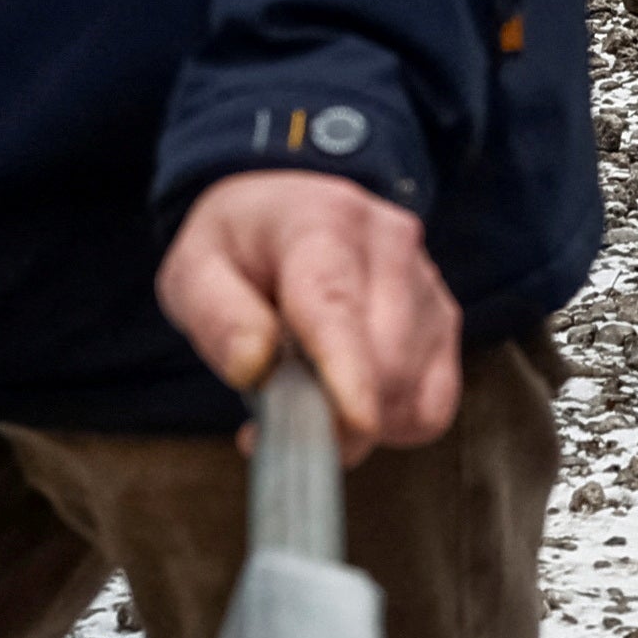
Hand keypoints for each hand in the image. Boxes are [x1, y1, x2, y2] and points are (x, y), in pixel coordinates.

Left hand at [156, 171, 462, 460]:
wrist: (285, 214)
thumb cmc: (238, 249)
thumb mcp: (194, 269)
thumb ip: (215, 316)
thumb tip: (253, 366)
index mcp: (320, 221)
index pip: (337, 304)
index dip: (350, 369)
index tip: (357, 422)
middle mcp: (389, 242)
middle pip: (383, 360)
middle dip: (330, 415)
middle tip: (274, 417)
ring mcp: (426, 280)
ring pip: (408, 389)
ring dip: (356, 420)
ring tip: (307, 389)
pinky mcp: (443, 318)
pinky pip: (433, 406)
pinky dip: (393, 423)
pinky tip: (353, 400)